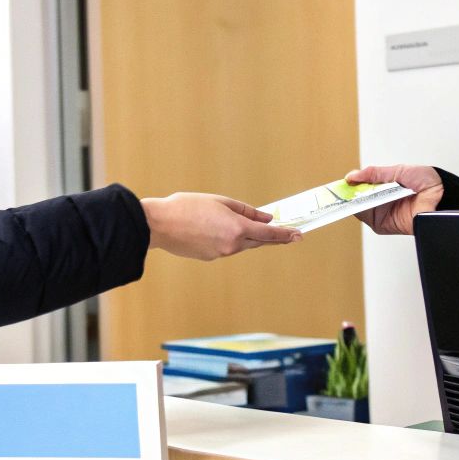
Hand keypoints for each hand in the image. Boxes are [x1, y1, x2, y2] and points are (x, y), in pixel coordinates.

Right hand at [141, 193, 300, 260]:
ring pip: (241, 245)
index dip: (285, 235)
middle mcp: (231, 245)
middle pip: (258, 242)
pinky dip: (227, 239)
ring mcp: (221, 254)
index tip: (298, 235)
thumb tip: (264, 218)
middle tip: (287, 234)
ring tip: (232, 222)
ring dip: (245, 236)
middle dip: (271, 237)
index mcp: (236, 228)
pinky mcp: (210, 258)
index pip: (268, 234)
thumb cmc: (186, 207)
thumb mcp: (220, 202)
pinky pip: (226, 247)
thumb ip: (245, 211)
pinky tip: (213, 229)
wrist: (159, 224)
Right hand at [345, 164, 443, 235]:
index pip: (363, 186)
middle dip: (347, 192)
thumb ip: (374, 173)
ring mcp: (381, 213)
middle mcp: (382, 201)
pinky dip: (357, 209)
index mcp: (386, 187)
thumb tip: (353, 175)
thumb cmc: (426, 182)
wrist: (441, 196)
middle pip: (357, 198)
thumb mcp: (398, 171)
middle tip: (337, 188)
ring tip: (345, 192)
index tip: (341, 181)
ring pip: (358, 207)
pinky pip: (366, 217)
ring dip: (350, 200)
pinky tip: (354, 201)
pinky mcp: (382, 224)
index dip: (352, 183)